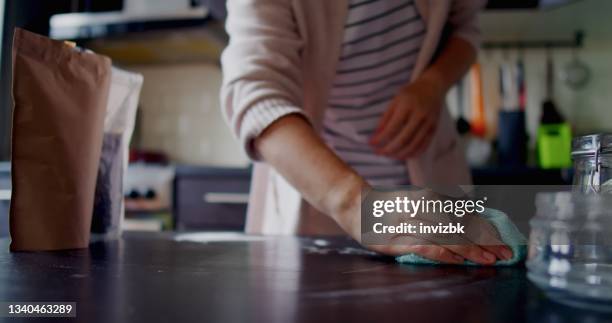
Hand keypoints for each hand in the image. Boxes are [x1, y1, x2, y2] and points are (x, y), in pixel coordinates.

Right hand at [334, 186, 512, 264]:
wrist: (356, 206)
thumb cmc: (391, 207)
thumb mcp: (419, 202)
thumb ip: (442, 211)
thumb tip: (474, 221)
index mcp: (428, 198)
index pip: (463, 215)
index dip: (485, 228)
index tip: (503, 241)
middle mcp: (419, 209)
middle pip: (459, 226)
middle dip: (484, 241)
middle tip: (504, 254)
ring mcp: (407, 225)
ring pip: (445, 237)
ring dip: (469, 250)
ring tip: (488, 259)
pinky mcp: (395, 241)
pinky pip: (423, 247)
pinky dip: (443, 253)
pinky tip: (457, 260)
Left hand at [370, 76, 445, 159]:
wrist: (433, 86)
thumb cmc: (411, 93)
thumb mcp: (395, 100)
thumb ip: (386, 117)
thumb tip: (376, 135)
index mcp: (407, 105)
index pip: (392, 127)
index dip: (381, 138)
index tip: (371, 143)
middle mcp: (419, 115)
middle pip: (403, 138)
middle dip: (389, 149)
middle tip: (379, 153)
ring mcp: (429, 123)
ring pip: (414, 145)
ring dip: (400, 154)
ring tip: (389, 156)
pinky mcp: (434, 128)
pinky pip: (424, 145)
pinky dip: (414, 153)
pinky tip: (404, 156)